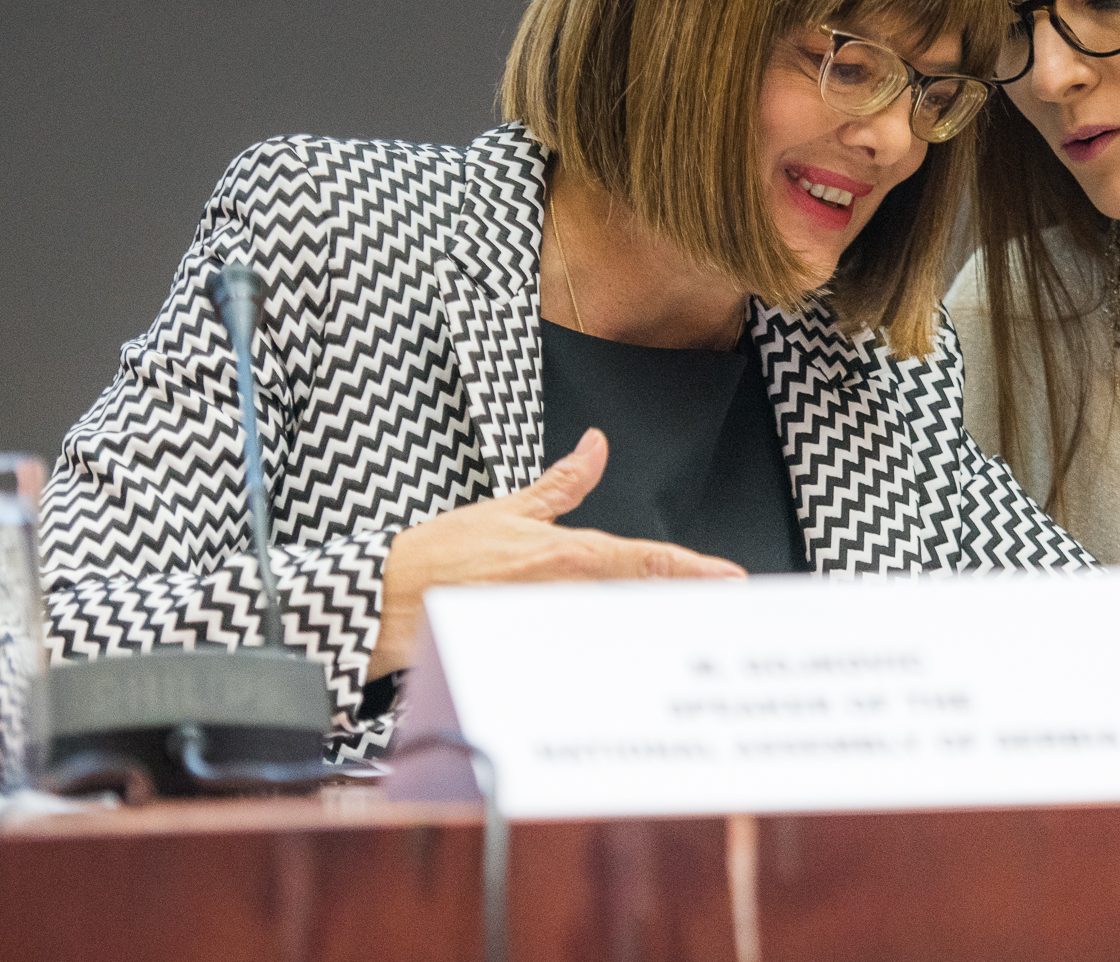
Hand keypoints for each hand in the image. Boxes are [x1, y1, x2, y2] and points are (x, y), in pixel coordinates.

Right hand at [367, 428, 745, 676]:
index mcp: (568, 553)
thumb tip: (595, 446)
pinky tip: (625, 673)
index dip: (694, 570)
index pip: (647, 560)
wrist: (386, 600)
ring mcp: (552, 629)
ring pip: (618, 634)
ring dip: (650, 635)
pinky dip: (603, 664)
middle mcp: (567, 592)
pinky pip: (578, 663)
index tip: (733, 580)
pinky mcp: (531, 658)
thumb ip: (563, 484)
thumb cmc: (439, 556)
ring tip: (688, 641)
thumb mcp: (509, 508)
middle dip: (687, 607)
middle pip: (644, 603)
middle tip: (727, 610)